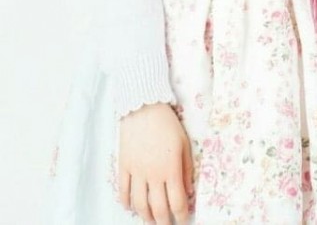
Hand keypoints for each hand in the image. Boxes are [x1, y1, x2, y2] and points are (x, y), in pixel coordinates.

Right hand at [118, 102, 193, 224]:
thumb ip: (187, 169)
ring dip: (146, 217)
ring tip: (151, 221)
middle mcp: (153, 174)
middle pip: (158, 209)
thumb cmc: (168, 123)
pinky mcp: (124, 166)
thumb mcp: (185, 143)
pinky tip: (132, 208)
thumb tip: (189, 191)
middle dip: (164, 222)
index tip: (183, 219)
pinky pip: (123, 191)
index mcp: (171, 169)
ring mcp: (136, 172)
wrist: (144, 106)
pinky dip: (127, 203)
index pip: (177, 202)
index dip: (181, 215)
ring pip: (139, 205)